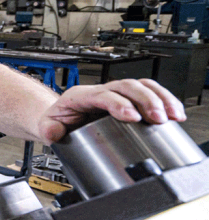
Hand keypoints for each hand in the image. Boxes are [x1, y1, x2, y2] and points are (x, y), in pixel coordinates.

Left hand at [37, 78, 185, 142]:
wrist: (58, 119)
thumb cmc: (55, 122)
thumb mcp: (45, 128)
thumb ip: (48, 131)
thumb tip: (54, 133)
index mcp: (80, 96)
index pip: (103, 94)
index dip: (120, 104)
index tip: (134, 117)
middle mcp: (99, 91)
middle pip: (127, 86)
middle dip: (146, 100)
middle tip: (159, 118)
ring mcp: (114, 94)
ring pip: (141, 86)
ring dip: (160, 98)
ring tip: (173, 116)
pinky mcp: (126, 100)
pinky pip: (148, 92)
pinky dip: (164, 100)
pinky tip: (174, 113)